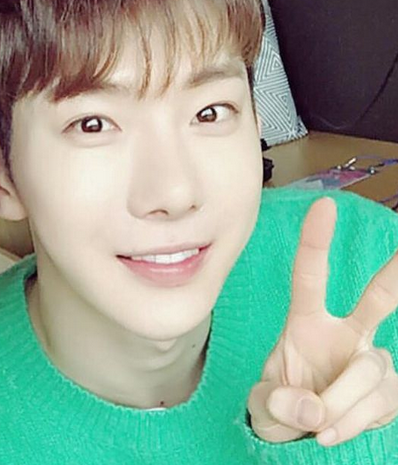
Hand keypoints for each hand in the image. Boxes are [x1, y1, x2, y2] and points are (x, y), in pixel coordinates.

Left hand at [248, 197, 397, 446]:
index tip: (324, 206)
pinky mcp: (387, 391)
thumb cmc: (278, 409)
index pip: (310, 278)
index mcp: (305, 324)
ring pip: (371, 368)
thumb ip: (276, 403)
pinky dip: (356, 421)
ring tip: (317, 426)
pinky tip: (333, 432)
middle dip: (393, 275)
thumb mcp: (262, 407)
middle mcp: (344, 334)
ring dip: (342, 404)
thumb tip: (310, 408)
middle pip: (375, 300)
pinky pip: (383, 400)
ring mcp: (369, 359)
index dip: (316, 243)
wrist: (301, 440)